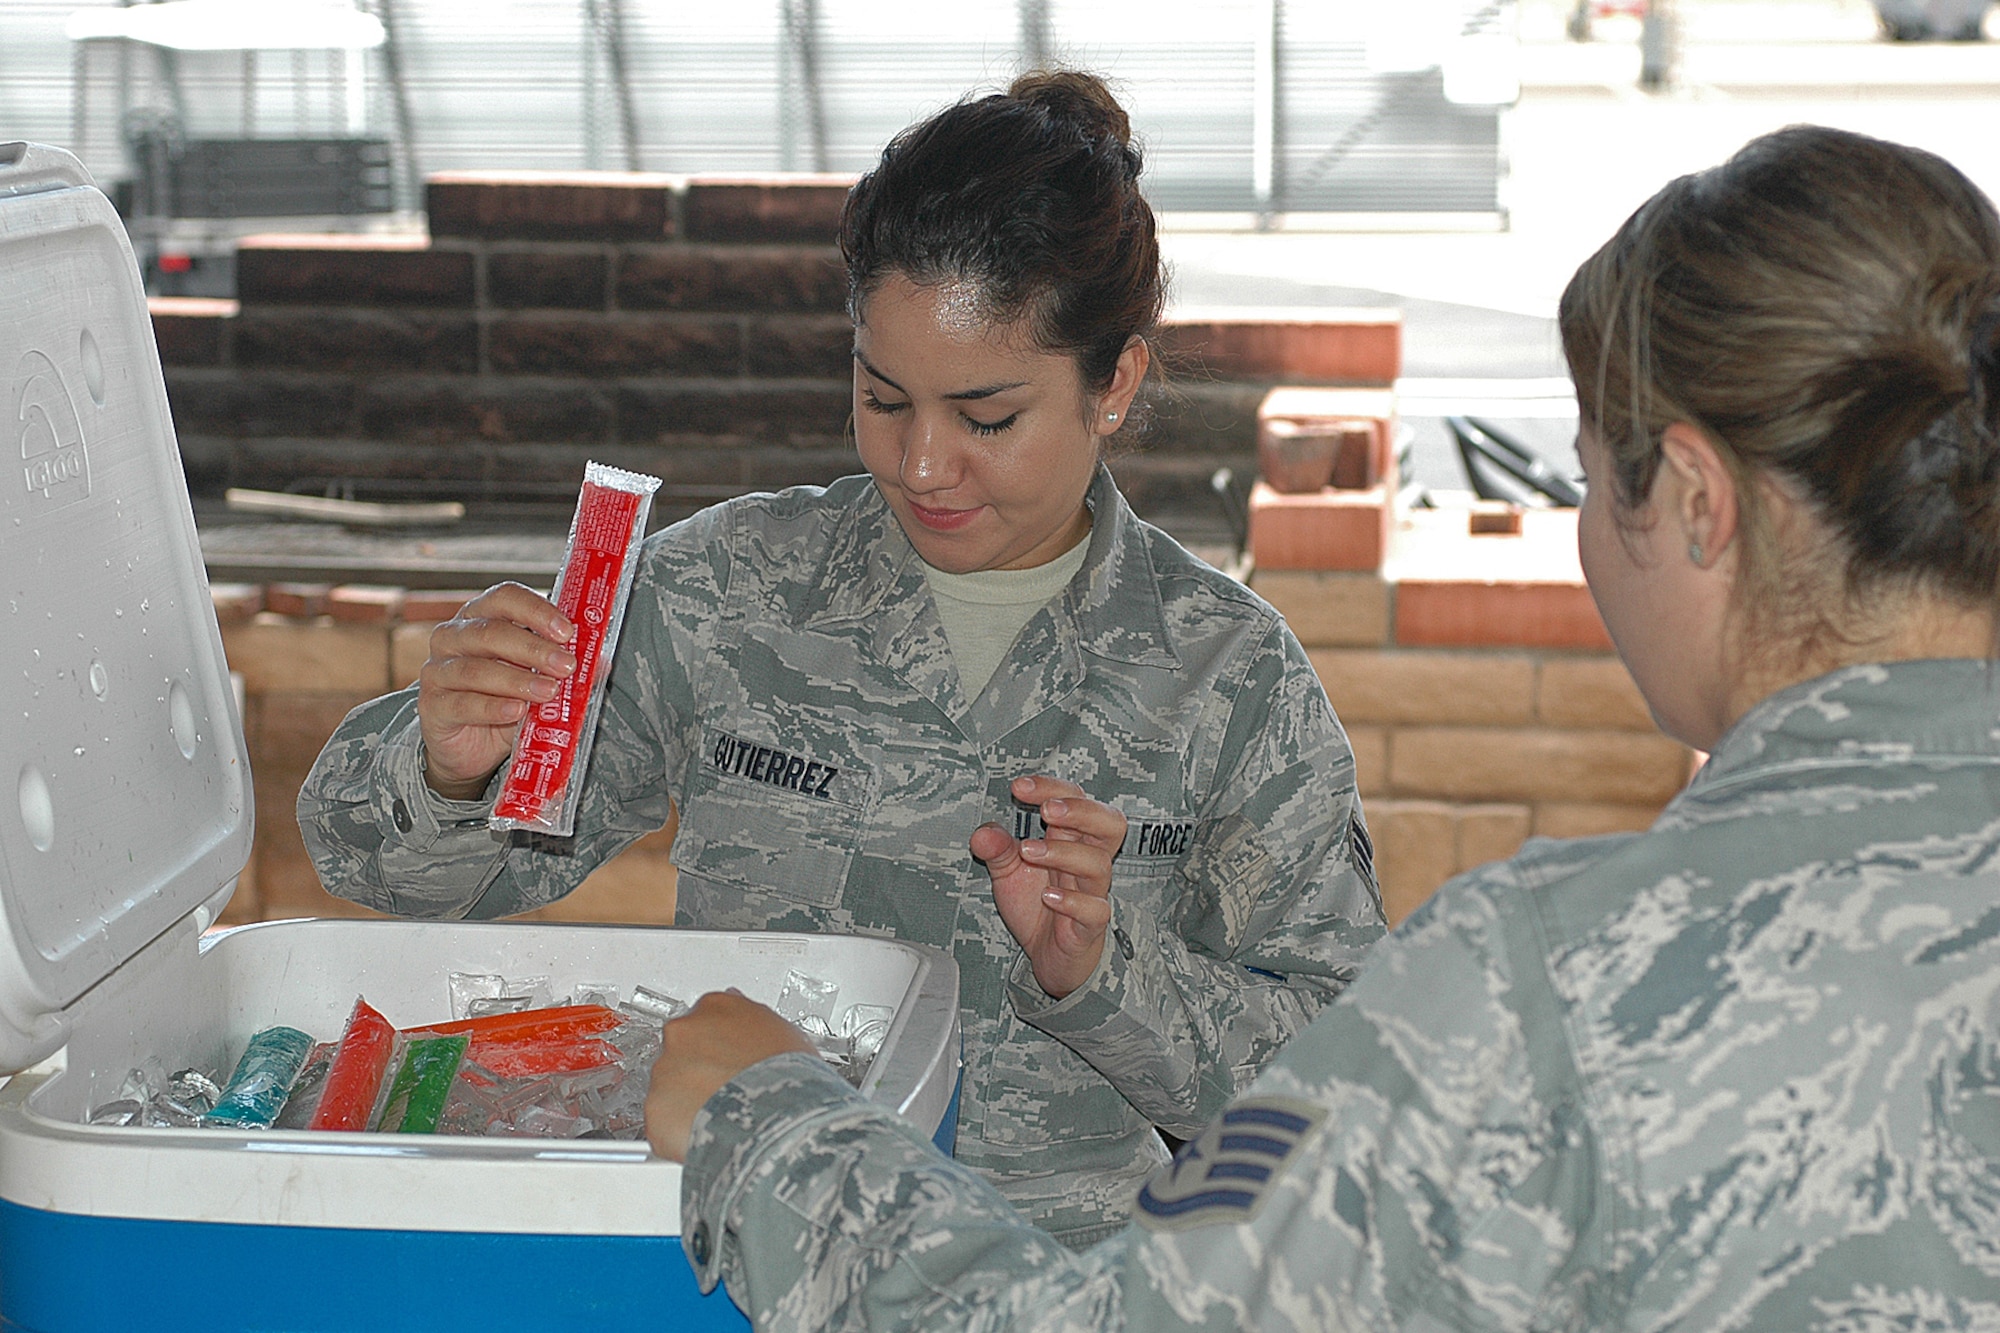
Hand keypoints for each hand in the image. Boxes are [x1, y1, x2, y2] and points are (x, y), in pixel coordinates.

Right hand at [416, 582, 577, 798]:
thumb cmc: (504, 699)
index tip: (567, 631)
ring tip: (548, 691)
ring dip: (517, 679)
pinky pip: (461, 703)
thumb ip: (563, 667)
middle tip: (566, 665)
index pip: (504, 598)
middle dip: (533, 648)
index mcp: (480, 618)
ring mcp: (438, 671)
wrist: (470, 746)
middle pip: (490, 632)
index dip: (536, 610)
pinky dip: (492, 707)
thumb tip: (601, 662)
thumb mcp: (536, 678)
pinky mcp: (432, 706)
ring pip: (474, 669)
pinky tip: (515, 711)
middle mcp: (453, 638)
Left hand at [645, 991, 816, 1162]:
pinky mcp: (654, 1110)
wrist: (776, 1115)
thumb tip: (748, 1020)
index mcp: (715, 1007)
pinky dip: (679, 1132)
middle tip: (725, 1090)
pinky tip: (708, 1133)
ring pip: (668, 1088)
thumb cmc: (787, 1074)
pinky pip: (662, 1122)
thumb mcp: (783, 1032)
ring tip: (721, 1117)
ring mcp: (664, 1070)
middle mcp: (682, 1032)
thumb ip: (754, 1021)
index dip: (718, 1045)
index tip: (727, 1059)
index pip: (705, 1019)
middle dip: (698, 1071)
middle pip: (681, 1051)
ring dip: (687, 1102)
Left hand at [970, 775, 1126, 998]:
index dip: (1052, 788)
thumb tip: (983, 833)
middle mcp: (1086, 861)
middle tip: (1047, 811)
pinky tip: (1047, 896)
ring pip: (1098, 864)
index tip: (1019, 787)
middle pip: (1109, 824)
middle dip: (1081, 811)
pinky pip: (1095, 910)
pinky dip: (1072, 901)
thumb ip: (997, 850)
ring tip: (1029, 851)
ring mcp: (1092, 892)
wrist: (1048, 955)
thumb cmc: (1037, 904)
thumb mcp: (1009, 872)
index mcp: (1071, 840)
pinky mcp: (1089, 925)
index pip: (1076, 800)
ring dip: (1063, 853)